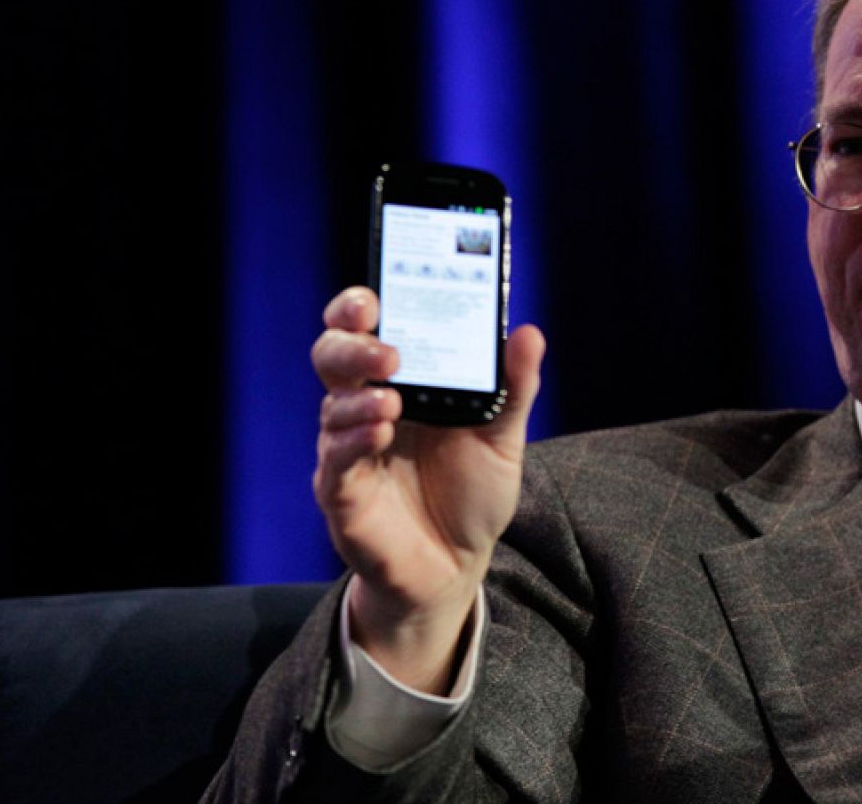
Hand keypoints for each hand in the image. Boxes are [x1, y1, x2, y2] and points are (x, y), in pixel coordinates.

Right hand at [311, 286, 544, 691]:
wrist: (457, 565)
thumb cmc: (472, 494)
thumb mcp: (504, 437)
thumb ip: (515, 387)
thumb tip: (529, 332)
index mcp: (402, 382)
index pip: (364, 328)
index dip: (358, 305)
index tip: (373, 296)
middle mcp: (367, 405)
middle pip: (334, 356)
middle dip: (352, 344)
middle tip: (387, 352)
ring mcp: (349, 447)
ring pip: (331, 404)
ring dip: (357, 397)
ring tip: (391, 401)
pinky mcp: (342, 491)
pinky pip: (334, 458)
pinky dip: (353, 440)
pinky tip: (379, 433)